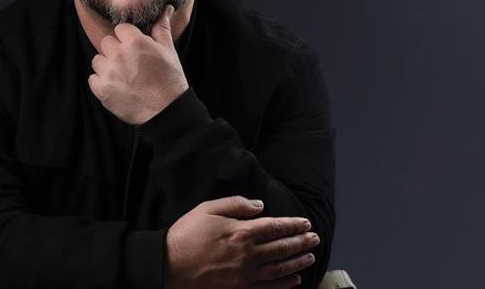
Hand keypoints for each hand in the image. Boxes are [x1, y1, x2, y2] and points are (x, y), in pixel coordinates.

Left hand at [88, 4, 188, 124]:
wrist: (166, 111)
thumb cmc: (170, 80)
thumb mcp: (168, 51)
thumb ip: (161, 28)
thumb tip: (165, 8)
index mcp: (135, 42)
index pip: (120, 29)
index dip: (128, 38)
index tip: (135, 49)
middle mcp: (119, 55)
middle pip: (107, 43)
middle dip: (116, 51)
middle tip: (130, 64)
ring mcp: (108, 73)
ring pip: (98, 60)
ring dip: (107, 66)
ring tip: (123, 76)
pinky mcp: (101, 90)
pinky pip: (93, 78)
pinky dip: (102, 82)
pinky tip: (117, 87)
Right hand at [166, 196, 319, 288]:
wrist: (169, 264)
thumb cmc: (186, 234)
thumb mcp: (207, 209)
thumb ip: (235, 204)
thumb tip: (260, 206)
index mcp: (241, 232)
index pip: (275, 227)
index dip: (293, 225)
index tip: (306, 223)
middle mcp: (248, 254)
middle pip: (282, 248)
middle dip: (301, 242)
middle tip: (315, 238)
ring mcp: (245, 274)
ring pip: (280, 268)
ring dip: (297, 262)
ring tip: (310, 256)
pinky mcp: (240, 288)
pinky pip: (268, 287)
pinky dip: (285, 284)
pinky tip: (295, 279)